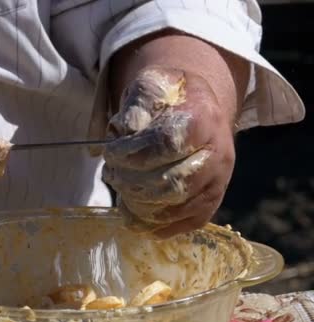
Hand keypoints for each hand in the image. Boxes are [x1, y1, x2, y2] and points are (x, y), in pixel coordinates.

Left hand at [103, 67, 235, 237]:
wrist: (198, 108)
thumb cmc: (168, 100)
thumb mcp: (149, 87)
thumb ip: (135, 107)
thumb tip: (127, 132)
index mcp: (203, 118)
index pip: (166, 143)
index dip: (132, 153)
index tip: (111, 153)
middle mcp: (218, 153)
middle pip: (171, 182)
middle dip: (131, 182)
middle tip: (111, 174)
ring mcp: (218, 181)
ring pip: (175, 207)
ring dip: (137, 204)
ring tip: (120, 190)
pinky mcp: (212, 202)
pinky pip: (185, 224)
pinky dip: (154, 225)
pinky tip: (132, 213)